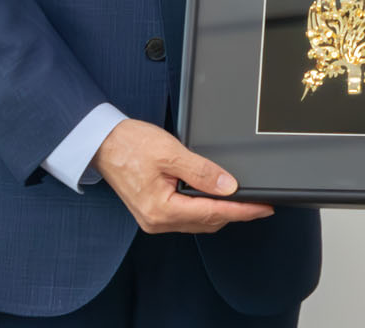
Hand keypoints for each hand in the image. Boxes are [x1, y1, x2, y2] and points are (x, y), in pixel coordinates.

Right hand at [90, 119, 273, 233]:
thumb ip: (202, 171)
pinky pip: (186, 217)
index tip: (263, 208)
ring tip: (243, 202)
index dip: (242, 211)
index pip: (213, 213)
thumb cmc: (129, 145)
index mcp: (161, 209)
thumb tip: (228, 186)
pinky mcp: (152, 212)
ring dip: (220, 213)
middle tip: (259, 204)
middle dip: (235, 213)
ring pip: (197, 222)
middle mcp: (157, 221)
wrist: (102, 143)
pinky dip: (204, 209)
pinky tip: (214, 200)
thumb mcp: (170, 153)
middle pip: (207, 222)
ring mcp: (154, 219)